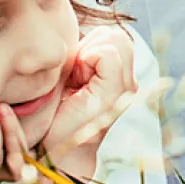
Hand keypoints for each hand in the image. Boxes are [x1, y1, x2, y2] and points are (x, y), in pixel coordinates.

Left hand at [41, 27, 136, 162]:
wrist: (55, 152)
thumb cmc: (54, 115)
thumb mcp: (71, 78)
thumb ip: (84, 56)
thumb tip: (82, 31)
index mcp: (120, 79)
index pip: (115, 36)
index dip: (91, 44)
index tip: (74, 71)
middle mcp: (129, 83)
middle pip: (117, 35)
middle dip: (91, 46)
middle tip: (74, 74)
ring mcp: (126, 89)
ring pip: (115, 40)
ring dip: (88, 53)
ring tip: (75, 79)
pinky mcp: (114, 93)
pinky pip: (108, 54)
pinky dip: (87, 60)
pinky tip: (76, 81)